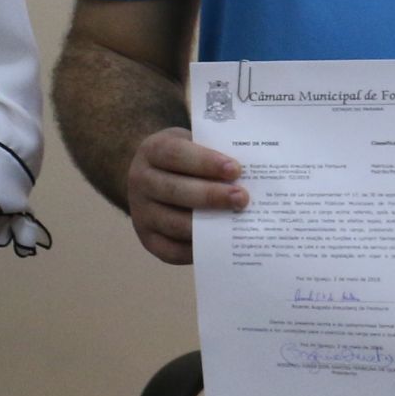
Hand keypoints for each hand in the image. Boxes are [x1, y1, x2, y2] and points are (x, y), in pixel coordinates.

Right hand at [122, 128, 247, 263]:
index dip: (205, 162)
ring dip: (206, 225)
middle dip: (210, 196)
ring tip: (235, 224)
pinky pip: (171, 250)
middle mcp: (140, 181)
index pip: (175, 154)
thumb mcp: (194, 144)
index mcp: (152, 151)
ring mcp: (141, 212)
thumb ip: (216, 152)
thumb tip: (254, 171)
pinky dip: (197, 250)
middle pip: (173, 190)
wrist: (154, 178)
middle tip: (242, 198)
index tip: (235, 169)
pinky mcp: (148, 239)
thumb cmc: (187, 160)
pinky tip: (220, 243)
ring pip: (173, 222)